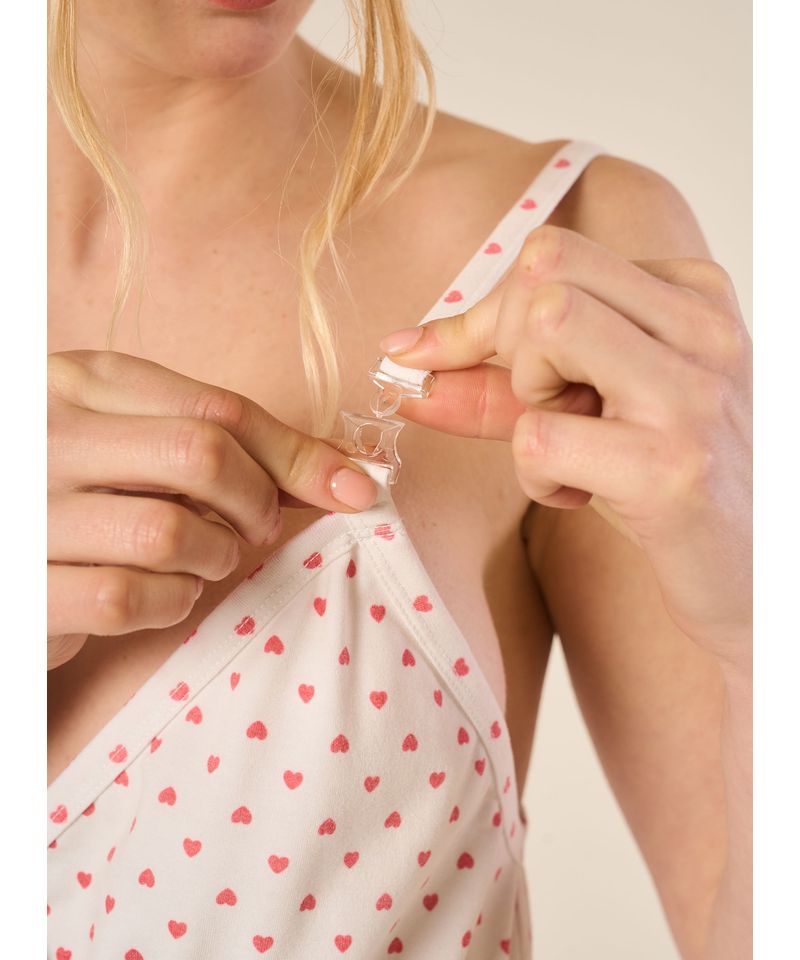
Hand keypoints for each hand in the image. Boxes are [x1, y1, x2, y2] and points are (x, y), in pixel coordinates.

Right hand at [47, 350, 377, 668]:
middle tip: (257, 528)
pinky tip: (162, 594)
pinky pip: (129, 597)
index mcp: (80, 382)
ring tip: (200, 559)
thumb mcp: (133, 445)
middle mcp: (46, 433)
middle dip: (257, 501)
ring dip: (213, 555)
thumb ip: (216, 445)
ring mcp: (26, 509)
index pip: (217, 408)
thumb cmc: (77, 495)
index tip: (351, 487)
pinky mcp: (23, 586)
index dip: (297, 452)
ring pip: (170, 531)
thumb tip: (338, 471)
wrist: (4, 555)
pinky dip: (171, 602)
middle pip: (201, 454)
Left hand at [380, 225, 751, 666]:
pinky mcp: (670, 467)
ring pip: (547, 324)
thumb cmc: (662, 480)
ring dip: (526, 400)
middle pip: (544, 271)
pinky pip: (539, 437)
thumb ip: (499, 379)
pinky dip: (535, 477)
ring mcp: (691, 395)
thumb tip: (403, 356)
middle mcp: (703, 330)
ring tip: (567, 445)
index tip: (458, 361)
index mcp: (692, 296)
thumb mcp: (589, 409)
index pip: (552, 253)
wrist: (750, 575)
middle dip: (509, 343)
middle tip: (543, 406)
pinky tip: (580, 496)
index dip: (488, 314)